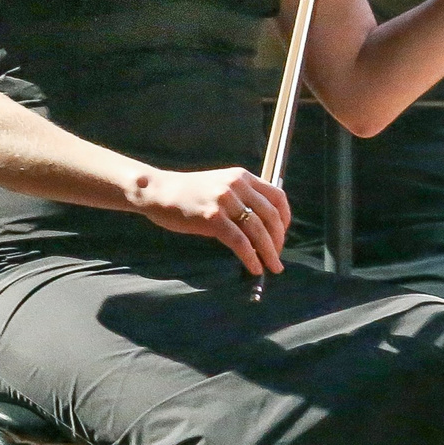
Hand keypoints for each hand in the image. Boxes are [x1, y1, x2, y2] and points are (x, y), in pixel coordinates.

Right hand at [131, 165, 290, 275]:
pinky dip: (251, 257)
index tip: (282, 235)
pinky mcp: (212, 218)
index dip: (285, 219)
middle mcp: (237, 186)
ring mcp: (225, 201)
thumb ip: (241, 197)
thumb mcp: (220, 185)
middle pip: (271, 217)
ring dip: (270, 253)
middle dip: (278, 241)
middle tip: (277, 257)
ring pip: (258, 231)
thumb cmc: (188, 193)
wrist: (158, 191)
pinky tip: (254, 268)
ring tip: (272, 266)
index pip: (277, 197)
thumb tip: (263, 225)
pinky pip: (240, 242)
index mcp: (241, 176)